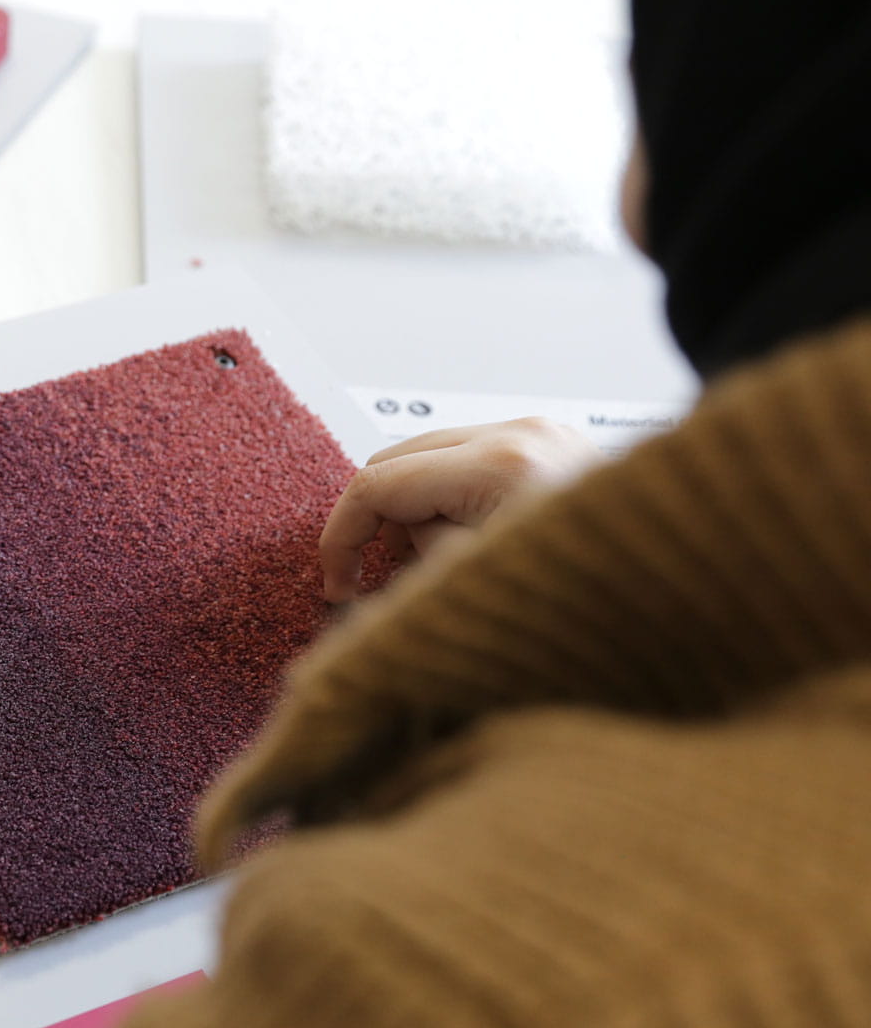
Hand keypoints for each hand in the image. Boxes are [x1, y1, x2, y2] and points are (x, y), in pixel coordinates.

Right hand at [320, 417, 602, 601]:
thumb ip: (420, 553)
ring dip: (414, 507)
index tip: (337, 585)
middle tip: (375, 579)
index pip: (377, 484)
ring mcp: (543, 429)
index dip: (342, 538)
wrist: (691, 580)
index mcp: (498, 467)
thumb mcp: (480, 587)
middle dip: (376, 521)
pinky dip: (452, 496)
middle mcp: (520, 433)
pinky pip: (473, 458)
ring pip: (431, 455)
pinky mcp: (558, 440)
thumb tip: (399, 540)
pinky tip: (466, 539)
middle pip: (397, 459)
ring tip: (432, 564)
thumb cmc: (597, 598)